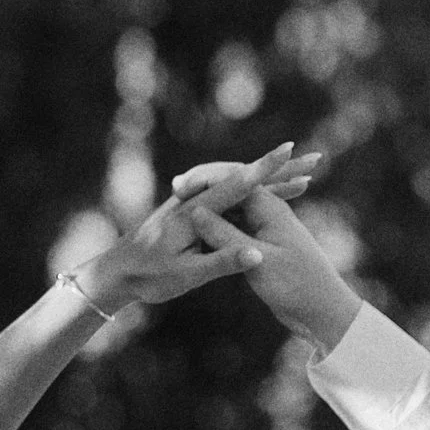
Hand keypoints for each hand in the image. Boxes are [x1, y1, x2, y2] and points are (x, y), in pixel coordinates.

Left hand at [71, 144, 317, 309]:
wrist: (117, 273)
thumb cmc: (149, 277)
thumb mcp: (186, 275)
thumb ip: (222, 262)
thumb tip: (257, 254)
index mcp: (196, 211)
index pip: (238, 184)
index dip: (266, 169)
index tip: (290, 152)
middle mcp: (198, 200)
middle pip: (247, 179)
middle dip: (282, 170)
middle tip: (313, 158)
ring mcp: (198, 205)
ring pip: (244, 189)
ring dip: (276, 181)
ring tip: (306, 176)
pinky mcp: (198, 214)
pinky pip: (234, 201)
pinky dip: (259, 197)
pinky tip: (275, 197)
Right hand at [178, 187, 363, 351]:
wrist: (324, 312)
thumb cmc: (297, 286)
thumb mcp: (257, 262)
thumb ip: (225, 236)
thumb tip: (195, 211)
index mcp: (270, 208)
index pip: (233, 178)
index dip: (204, 179)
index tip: (177, 187)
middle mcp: (268, 212)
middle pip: (232, 187)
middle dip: (205, 186)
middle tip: (174, 189)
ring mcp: (265, 228)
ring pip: (232, 208)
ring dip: (209, 205)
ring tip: (179, 203)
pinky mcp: (263, 246)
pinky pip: (235, 226)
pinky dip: (217, 225)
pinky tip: (198, 229)